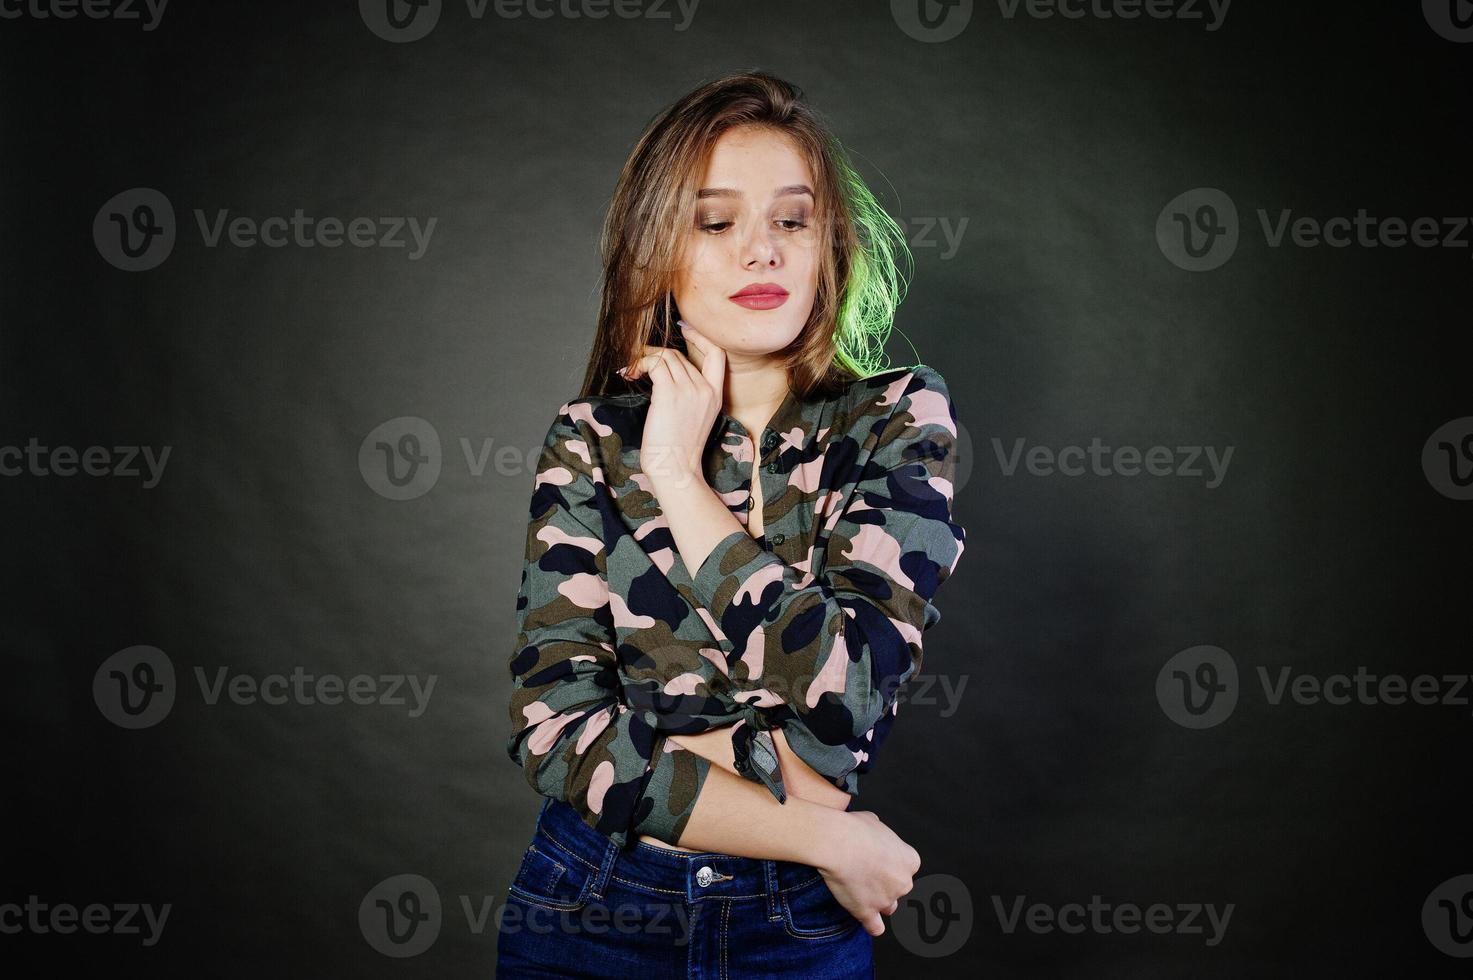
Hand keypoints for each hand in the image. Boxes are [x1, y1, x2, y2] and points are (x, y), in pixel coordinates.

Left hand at [619, 321, 726, 488]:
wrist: (676, 469)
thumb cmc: (679, 451)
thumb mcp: (694, 419)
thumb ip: (689, 396)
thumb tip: (665, 377)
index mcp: (716, 395)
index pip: (717, 354)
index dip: (701, 337)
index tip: (685, 328)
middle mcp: (705, 389)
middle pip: (680, 356)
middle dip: (656, 354)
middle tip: (639, 364)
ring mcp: (689, 390)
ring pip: (666, 357)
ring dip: (645, 358)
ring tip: (631, 370)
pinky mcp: (669, 394)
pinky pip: (654, 364)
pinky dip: (640, 364)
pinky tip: (630, 373)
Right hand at [813, 809, 920, 937]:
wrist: (837, 843)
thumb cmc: (854, 829)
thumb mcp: (874, 821)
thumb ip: (879, 833)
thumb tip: (873, 831)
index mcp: (910, 860)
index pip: (906, 867)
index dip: (891, 864)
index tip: (878, 860)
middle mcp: (903, 882)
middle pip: (899, 888)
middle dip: (886, 883)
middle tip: (866, 872)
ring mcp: (886, 899)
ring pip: (888, 907)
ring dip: (879, 902)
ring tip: (861, 891)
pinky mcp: (867, 912)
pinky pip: (875, 927)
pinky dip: (872, 925)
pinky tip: (867, 920)